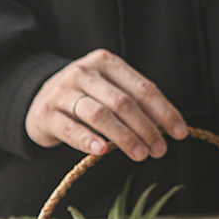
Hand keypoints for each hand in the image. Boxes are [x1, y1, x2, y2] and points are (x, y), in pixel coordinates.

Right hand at [26, 49, 187, 160]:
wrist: (39, 98)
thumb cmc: (87, 97)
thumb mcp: (112, 90)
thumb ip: (137, 103)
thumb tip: (168, 127)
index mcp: (108, 64)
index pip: (143, 89)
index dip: (164, 112)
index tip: (179, 133)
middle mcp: (85, 73)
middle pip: (123, 103)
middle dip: (146, 129)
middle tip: (160, 150)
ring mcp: (63, 92)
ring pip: (100, 115)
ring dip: (124, 137)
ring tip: (140, 154)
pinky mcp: (47, 113)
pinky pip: (70, 128)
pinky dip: (88, 140)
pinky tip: (102, 151)